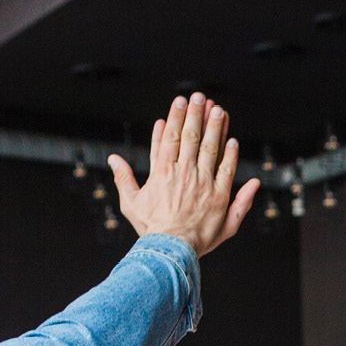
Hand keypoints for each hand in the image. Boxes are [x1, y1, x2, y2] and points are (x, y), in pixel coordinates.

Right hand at [108, 94, 260, 257]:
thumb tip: (113, 159)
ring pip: (211, 149)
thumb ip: (123, 178)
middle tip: (200, 97)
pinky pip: (227, 171)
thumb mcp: (130, 203)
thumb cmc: (151, 228)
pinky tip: (232, 140)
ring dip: (215, 127)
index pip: (169, 137)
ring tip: (217, 109)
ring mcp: (204, 184)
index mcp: (163, 172)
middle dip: (196, 114)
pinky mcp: (220, 197)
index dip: (175, 117)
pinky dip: (230, 155)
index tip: (178, 102)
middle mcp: (184, 173)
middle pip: (191, 137)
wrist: (171, 248)